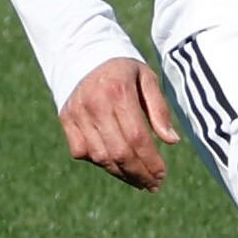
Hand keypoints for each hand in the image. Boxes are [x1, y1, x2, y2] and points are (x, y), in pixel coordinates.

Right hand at [62, 56, 179, 189]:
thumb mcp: (147, 79)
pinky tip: (115, 164)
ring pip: (100, 156)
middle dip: (139, 174)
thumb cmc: (123, 69)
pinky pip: (81, 152)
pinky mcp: (65, 118)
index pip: (137, 138)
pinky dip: (99, 162)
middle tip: (153, 185)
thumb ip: (159, 110)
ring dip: (121, 173)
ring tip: (139, 181)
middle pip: (119, 152)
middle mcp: (95, 104)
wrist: (84, 52)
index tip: (162, 175)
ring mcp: (77, 113)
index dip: (151, 162)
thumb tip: (172, 141)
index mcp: (119, 92)